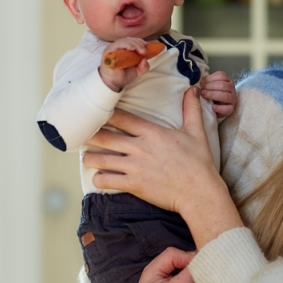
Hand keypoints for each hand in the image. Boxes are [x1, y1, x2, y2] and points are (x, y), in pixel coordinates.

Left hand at [84, 86, 220, 215]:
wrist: (199, 192)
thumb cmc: (199, 163)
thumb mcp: (196, 132)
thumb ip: (191, 109)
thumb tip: (193, 89)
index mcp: (152, 133)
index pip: (122, 118)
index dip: (106, 114)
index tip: (97, 113)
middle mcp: (140, 148)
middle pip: (105, 137)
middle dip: (91, 135)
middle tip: (82, 134)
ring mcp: (135, 167)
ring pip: (101, 159)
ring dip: (90, 157)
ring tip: (86, 156)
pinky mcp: (134, 185)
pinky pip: (107, 180)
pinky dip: (99, 179)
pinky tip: (99, 177)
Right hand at [99, 37, 150, 91]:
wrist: (114, 83)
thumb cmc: (123, 75)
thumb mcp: (137, 71)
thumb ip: (144, 66)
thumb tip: (145, 59)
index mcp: (123, 49)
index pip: (131, 41)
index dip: (139, 41)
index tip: (146, 45)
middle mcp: (117, 48)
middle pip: (128, 39)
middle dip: (138, 43)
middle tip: (144, 50)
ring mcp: (112, 49)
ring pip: (123, 41)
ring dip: (133, 44)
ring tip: (140, 50)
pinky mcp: (109, 52)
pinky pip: (116, 45)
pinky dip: (125, 45)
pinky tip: (131, 48)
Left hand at [200, 71, 235, 117]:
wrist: (216, 108)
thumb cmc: (212, 95)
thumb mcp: (210, 86)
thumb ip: (206, 82)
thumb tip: (199, 81)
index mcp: (227, 80)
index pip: (221, 76)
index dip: (210, 78)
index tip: (201, 82)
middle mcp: (231, 88)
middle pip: (222, 85)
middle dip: (210, 86)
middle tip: (201, 89)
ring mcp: (232, 99)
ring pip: (225, 96)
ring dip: (213, 95)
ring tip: (204, 95)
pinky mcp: (231, 109)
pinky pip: (227, 109)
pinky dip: (219, 108)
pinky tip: (213, 107)